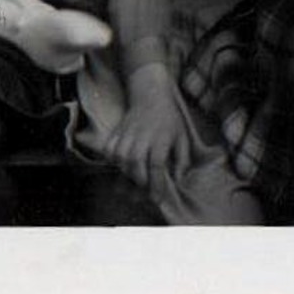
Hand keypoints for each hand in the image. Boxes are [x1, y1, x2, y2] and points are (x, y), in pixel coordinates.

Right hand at [104, 64, 190, 194]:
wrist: (149, 94)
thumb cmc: (169, 118)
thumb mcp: (182, 137)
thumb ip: (182, 160)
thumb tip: (177, 180)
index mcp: (160, 139)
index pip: (156, 167)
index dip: (156, 185)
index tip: (157, 199)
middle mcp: (141, 138)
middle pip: (136, 166)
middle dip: (140, 183)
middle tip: (145, 192)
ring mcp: (126, 135)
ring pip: (121, 161)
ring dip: (127, 175)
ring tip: (133, 181)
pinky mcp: (116, 133)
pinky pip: (110, 153)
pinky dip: (114, 163)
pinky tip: (122, 166)